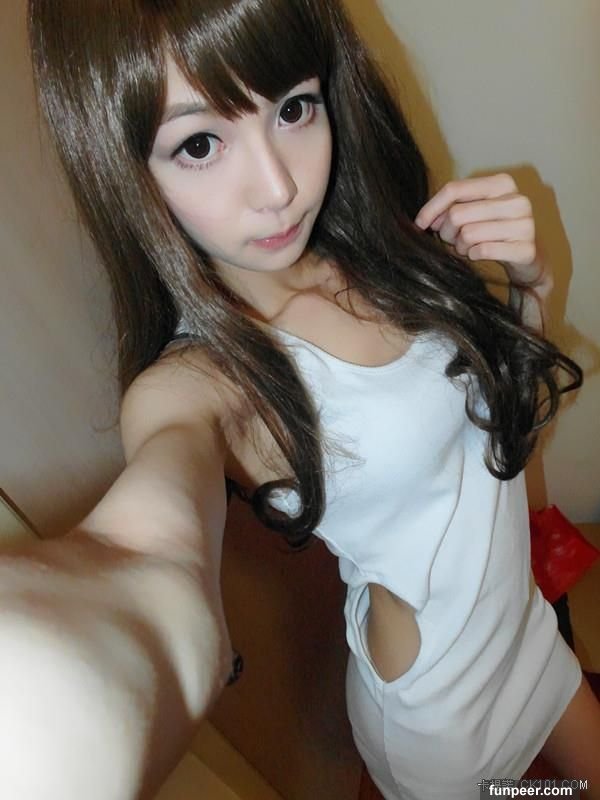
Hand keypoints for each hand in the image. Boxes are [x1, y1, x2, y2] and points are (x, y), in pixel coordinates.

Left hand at [414, 173, 550, 293]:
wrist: (528, 259)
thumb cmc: (494, 232)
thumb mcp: (473, 213)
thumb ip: (451, 209)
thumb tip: (425, 219)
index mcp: (502, 183)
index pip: (454, 189)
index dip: (432, 207)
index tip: (420, 223)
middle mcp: (517, 200)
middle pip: (457, 214)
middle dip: (448, 232)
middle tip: (454, 240)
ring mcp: (525, 224)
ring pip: (468, 234)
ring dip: (461, 246)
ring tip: (468, 248)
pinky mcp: (526, 249)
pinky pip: (483, 251)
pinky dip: (474, 255)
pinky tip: (479, 254)